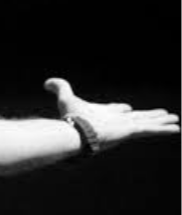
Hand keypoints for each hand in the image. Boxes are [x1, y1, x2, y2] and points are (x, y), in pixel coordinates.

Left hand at [44, 77, 178, 150]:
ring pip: (148, 122)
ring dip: (162, 121)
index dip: (121, 109)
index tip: (128, 108)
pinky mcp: (131, 131)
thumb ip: (58, 87)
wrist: (77, 132)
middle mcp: (117, 121)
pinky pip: (151, 129)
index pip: (116, 111)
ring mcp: (125, 127)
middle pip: (137, 117)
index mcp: (104, 114)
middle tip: (162, 114)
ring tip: (176, 121)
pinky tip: (177, 128)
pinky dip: (164, 129)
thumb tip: (46, 82)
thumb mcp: (65, 98)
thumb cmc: (71, 117)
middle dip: (149, 116)